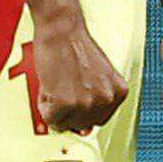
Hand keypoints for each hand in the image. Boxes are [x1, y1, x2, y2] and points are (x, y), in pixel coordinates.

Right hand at [25, 10, 130, 134]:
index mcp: (119, 93)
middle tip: (63, 86)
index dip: (80, 107)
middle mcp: (106, 100)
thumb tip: (84, 132)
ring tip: (57, 83)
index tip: (75, 92)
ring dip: (55, 107)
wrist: (62, 29)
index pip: (97, 119)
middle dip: (68, 109)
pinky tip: (49, 84)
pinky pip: (49, 117)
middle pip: (81, 124)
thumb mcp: (98, 76)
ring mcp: (87, 103)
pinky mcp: (66, 102)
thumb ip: (94, 103)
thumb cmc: (76, 47)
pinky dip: (43, 104)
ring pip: (64, 123)